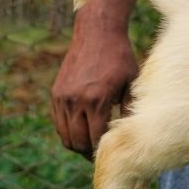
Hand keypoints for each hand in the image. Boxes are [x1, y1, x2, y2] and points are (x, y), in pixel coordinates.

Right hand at [51, 16, 136, 160]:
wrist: (97, 33)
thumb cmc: (120, 57)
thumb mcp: (131, 83)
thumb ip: (128, 109)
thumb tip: (129, 134)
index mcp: (97, 100)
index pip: (94, 139)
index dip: (101, 151)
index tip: (110, 154)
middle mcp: (76, 101)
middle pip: (77, 142)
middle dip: (88, 152)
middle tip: (100, 154)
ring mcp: (62, 97)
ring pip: (65, 135)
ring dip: (77, 144)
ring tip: (91, 144)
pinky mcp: (56, 93)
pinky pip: (58, 122)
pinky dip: (68, 131)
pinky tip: (82, 129)